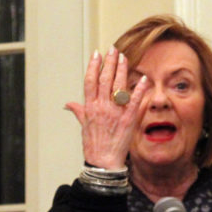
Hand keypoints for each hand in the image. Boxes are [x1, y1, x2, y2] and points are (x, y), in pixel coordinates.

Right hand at [64, 46, 148, 168]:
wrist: (103, 161)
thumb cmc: (93, 145)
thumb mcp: (83, 126)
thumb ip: (79, 112)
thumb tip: (69, 104)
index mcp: (90, 107)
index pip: (90, 81)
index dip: (93, 66)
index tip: (97, 54)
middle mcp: (101, 107)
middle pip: (104, 79)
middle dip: (109, 62)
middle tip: (113, 49)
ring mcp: (115, 112)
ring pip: (118, 86)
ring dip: (122, 70)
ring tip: (124, 57)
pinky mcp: (128, 119)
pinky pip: (134, 101)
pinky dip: (139, 89)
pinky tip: (143, 78)